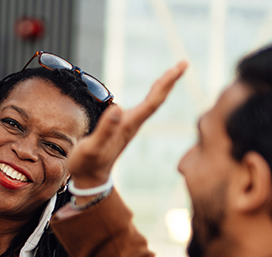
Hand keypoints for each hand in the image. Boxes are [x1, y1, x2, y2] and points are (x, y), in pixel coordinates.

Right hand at [68, 62, 187, 188]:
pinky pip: (144, 106)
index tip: (178, 67)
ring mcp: (130, 126)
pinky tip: (153, 91)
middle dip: (170, 80)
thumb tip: (117, 108)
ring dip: (163, 86)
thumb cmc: (88, 163)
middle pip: (157, 99)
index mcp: (129, 125)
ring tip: (172, 72)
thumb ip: (104, 129)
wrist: (90, 179)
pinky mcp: (124, 127)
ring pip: (152, 102)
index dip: (166, 83)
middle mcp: (133, 124)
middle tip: (183, 63)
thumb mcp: (92, 147)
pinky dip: (152, 94)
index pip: (152, 101)